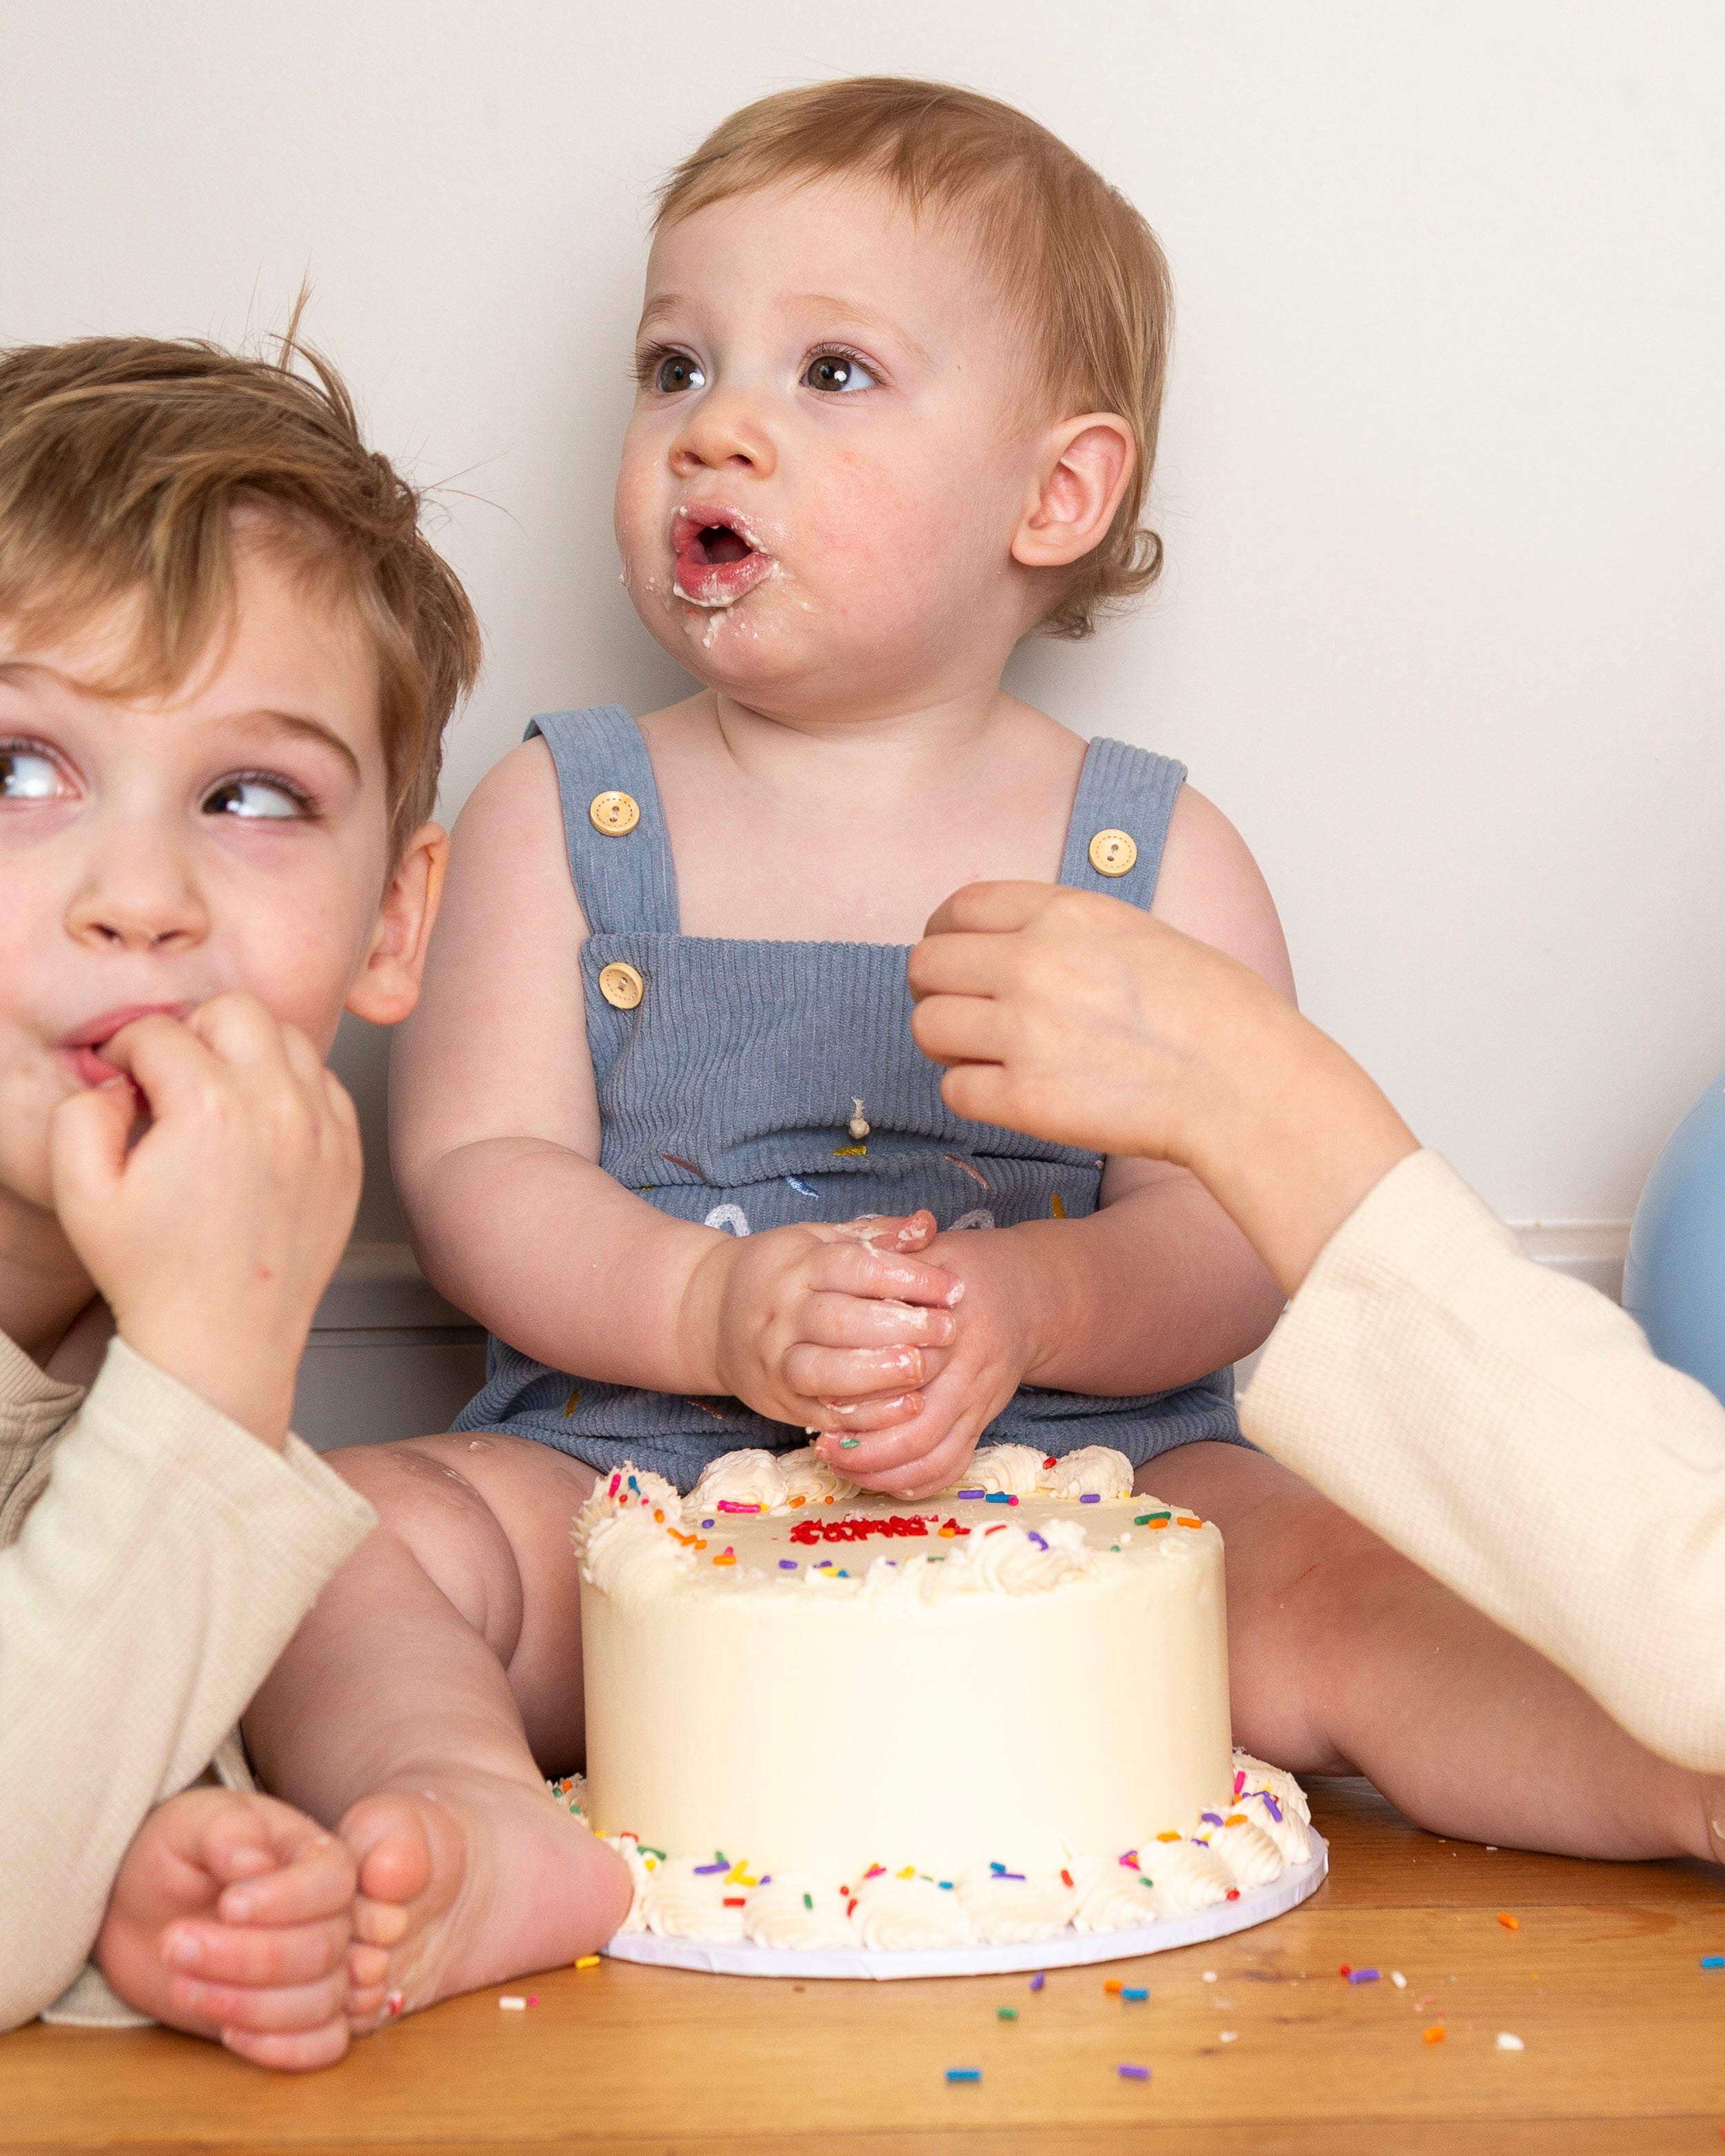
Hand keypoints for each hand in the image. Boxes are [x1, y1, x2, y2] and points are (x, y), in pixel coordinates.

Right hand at [49, 993, 361, 1445]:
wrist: (224, 1338)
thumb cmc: (154, 1273)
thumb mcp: (80, 1192)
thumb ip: (82, 1112)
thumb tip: (118, 1079)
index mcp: (211, 1107)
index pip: (159, 1032)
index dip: (125, 1051)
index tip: (123, 1082)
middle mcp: (279, 1107)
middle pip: (237, 1010)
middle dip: (194, 1031)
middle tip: (173, 1076)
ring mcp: (323, 1129)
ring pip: (290, 1038)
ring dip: (248, 1052)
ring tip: (218, 1096)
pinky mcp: (348, 1155)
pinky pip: (326, 1084)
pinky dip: (293, 1088)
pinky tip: (261, 1124)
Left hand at [96, 1786, 357, 2071]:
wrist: (145, 1910)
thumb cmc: (175, 1856)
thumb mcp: (191, 1825)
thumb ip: (226, 1831)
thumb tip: (256, 1866)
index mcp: (314, 1855)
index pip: (334, 1881)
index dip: (287, 1901)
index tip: (227, 1905)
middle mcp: (330, 1912)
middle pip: (323, 1948)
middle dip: (244, 1957)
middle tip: (172, 1945)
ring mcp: (318, 1968)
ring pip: (321, 2000)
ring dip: (248, 2004)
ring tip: (181, 1984)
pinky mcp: (297, 2016)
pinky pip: (325, 2044)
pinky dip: (285, 2049)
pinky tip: (229, 2036)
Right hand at [686, 1209, 962, 1435]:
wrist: (707, 1314)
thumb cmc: (780, 1271)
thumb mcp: (820, 1239)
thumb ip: (876, 1235)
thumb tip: (928, 1224)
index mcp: (796, 1266)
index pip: (854, 1268)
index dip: (906, 1278)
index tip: (952, 1287)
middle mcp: (782, 1313)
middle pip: (839, 1321)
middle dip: (898, 1327)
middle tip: (948, 1331)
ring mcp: (775, 1360)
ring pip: (822, 1371)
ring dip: (876, 1375)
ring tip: (920, 1370)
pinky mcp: (778, 1401)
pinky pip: (820, 1414)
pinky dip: (862, 1417)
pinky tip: (902, 1411)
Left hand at [813, 1222, 1039, 1498]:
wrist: (1030, 1295)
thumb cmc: (968, 1269)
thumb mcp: (934, 1251)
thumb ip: (892, 1255)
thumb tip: (846, 1260)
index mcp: (955, 1329)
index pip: (906, 1371)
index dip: (860, 1389)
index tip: (819, 1395)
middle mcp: (969, 1375)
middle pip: (920, 1431)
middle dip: (867, 1449)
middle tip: (822, 1446)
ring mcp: (978, 1406)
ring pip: (934, 1460)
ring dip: (884, 1472)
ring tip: (840, 1464)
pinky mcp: (981, 1424)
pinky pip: (951, 1468)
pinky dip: (913, 1482)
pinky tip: (877, 1476)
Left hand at [909, 882, 1416, 1293]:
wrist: (1244, 1083)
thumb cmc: (1214, 1013)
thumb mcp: (1137, 933)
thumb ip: (1065, 932)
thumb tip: (1005, 943)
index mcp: (1066, 914)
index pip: (960, 907)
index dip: (946, 935)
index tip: (953, 957)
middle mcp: (1034, 963)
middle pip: (926, 965)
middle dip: (936, 990)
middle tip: (962, 1012)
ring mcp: (1024, 1031)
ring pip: (927, 1026)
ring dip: (948, 1042)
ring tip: (988, 1055)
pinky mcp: (1024, 1099)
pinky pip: (953, 1089)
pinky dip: (973, 1092)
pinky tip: (1010, 1092)